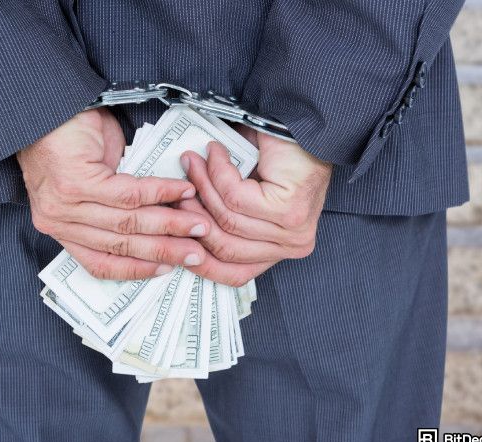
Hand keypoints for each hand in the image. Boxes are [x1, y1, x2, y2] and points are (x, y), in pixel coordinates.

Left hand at [18, 108, 212, 279]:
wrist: (47, 107)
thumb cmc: (68, 140)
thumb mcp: (91, 183)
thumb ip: (114, 207)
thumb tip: (159, 224)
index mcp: (60, 228)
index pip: (99, 263)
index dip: (136, 269)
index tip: (166, 270)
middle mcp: (58, 222)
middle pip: (120, 245)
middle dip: (163, 250)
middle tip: (195, 253)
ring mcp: (65, 204)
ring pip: (128, 222)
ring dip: (170, 224)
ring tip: (197, 224)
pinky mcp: (77, 183)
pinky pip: (129, 195)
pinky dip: (161, 193)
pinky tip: (182, 191)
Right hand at [179, 130, 331, 285]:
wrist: (306, 127)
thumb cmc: (278, 156)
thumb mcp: (244, 196)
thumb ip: (219, 214)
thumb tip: (179, 218)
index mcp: (278, 249)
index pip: (235, 273)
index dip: (201, 260)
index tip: (176, 238)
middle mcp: (289, 246)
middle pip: (224, 247)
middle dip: (193, 216)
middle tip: (179, 189)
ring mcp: (291, 231)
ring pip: (227, 219)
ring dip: (203, 186)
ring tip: (194, 162)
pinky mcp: (288, 210)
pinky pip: (236, 198)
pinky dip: (218, 173)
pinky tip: (216, 153)